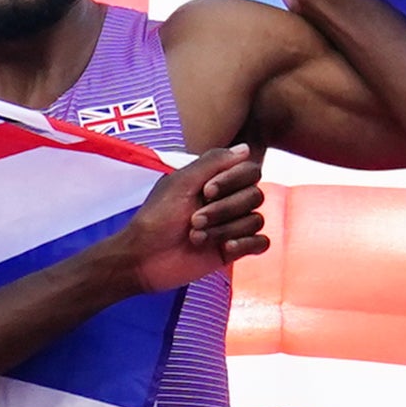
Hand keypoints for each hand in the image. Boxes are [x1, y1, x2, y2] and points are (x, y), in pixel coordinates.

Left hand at [116, 141, 268, 290]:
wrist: (144, 258)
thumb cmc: (156, 218)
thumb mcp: (181, 183)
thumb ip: (213, 162)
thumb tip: (246, 148)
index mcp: (216, 181)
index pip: (249, 171)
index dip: (233, 180)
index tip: (207, 191)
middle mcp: (228, 201)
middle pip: (255, 195)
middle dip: (224, 209)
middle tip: (194, 220)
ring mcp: (231, 226)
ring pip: (255, 220)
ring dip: (226, 229)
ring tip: (197, 237)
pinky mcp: (232, 250)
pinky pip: (261, 242)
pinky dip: (246, 244)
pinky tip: (225, 248)